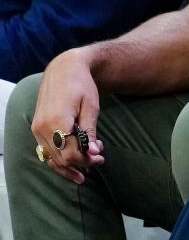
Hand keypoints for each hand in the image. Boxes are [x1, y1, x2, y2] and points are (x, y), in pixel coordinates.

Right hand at [31, 49, 104, 183]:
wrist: (64, 69)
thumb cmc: (82, 85)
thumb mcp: (91, 107)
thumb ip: (89, 131)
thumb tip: (92, 152)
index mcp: (57, 121)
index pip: (70, 153)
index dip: (86, 159)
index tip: (100, 157)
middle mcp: (42, 127)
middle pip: (60, 158)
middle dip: (80, 162)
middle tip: (99, 161)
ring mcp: (37, 128)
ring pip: (51, 157)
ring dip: (69, 164)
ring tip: (86, 170)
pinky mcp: (36, 128)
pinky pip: (46, 150)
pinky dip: (58, 158)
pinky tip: (71, 163)